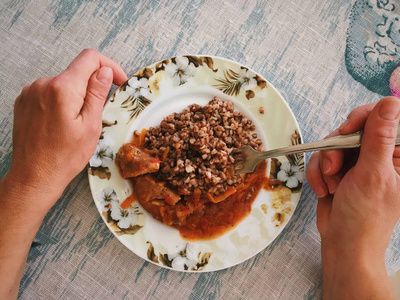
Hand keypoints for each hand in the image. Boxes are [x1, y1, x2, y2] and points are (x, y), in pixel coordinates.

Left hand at [6, 48, 126, 212]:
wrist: (34, 176)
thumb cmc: (65, 156)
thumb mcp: (90, 126)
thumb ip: (97, 94)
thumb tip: (104, 71)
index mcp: (63, 88)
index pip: (90, 58)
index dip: (109, 66)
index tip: (118, 82)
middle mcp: (43, 84)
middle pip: (77, 71)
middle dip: (93, 85)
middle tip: (101, 110)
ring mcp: (30, 92)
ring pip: (64, 82)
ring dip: (77, 94)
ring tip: (78, 122)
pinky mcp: (24, 101)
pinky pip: (50, 91)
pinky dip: (62, 100)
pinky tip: (63, 122)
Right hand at [307, 97, 399, 298]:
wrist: (344, 244)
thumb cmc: (365, 216)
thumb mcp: (373, 174)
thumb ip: (378, 137)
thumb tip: (389, 102)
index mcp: (398, 155)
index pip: (385, 118)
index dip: (363, 118)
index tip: (347, 129)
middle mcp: (379, 156)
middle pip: (353, 129)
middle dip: (337, 148)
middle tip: (335, 168)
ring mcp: (358, 163)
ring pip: (333, 143)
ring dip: (325, 164)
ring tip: (331, 185)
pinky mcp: (340, 170)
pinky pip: (322, 158)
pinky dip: (318, 173)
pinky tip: (325, 190)